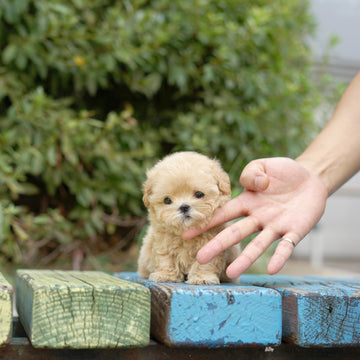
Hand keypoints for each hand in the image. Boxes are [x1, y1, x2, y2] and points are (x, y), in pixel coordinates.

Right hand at [182, 157, 327, 276]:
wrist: (311, 177)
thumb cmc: (283, 172)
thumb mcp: (262, 165)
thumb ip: (251, 173)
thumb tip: (254, 186)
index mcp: (247, 202)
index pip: (223, 214)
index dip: (205, 223)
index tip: (186, 234)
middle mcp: (258, 217)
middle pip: (235, 233)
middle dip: (217, 245)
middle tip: (200, 259)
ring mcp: (275, 226)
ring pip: (257, 245)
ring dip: (245, 259)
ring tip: (231, 273)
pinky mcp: (295, 231)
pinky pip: (286, 246)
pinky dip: (279, 256)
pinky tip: (273, 268)